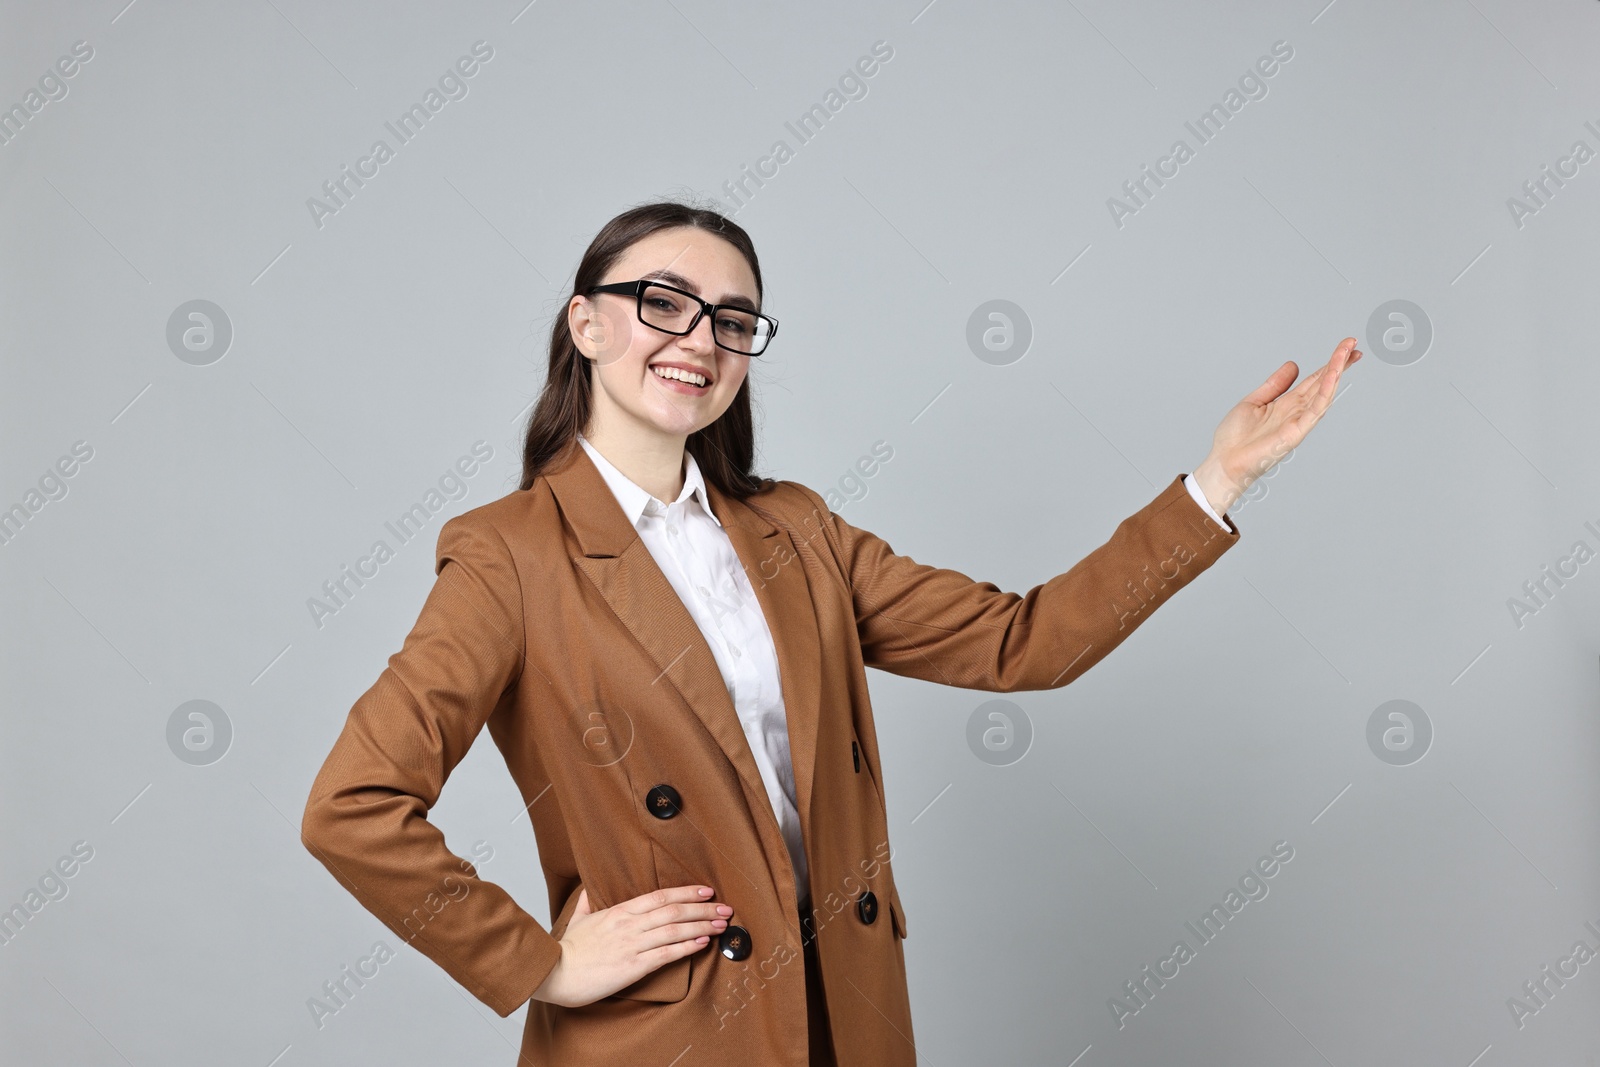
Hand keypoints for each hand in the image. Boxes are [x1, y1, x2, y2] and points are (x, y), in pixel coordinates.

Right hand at [531, 885, 731, 1007]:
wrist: (555, 973)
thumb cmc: (567, 949)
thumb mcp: (578, 918)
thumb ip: (588, 901)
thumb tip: (590, 888)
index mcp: (619, 911)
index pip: (660, 896)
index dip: (686, 892)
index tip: (706, 891)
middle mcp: (630, 924)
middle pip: (673, 911)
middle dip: (702, 909)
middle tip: (724, 908)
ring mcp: (632, 945)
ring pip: (674, 930)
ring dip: (701, 926)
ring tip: (720, 924)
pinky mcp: (633, 966)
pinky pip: (665, 955)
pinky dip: (686, 947)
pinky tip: (701, 943)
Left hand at [1191, 337, 1361, 515]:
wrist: (1224, 462)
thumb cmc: (1235, 438)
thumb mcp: (1254, 401)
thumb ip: (1275, 384)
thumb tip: (1294, 365)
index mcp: (1287, 403)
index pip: (1314, 380)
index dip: (1330, 364)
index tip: (1346, 347)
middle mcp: (1296, 411)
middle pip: (1323, 383)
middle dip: (1340, 363)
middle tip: (1354, 344)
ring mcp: (1298, 422)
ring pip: (1323, 393)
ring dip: (1336, 372)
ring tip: (1348, 353)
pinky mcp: (1295, 433)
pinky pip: (1314, 410)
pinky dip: (1325, 393)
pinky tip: (1333, 375)